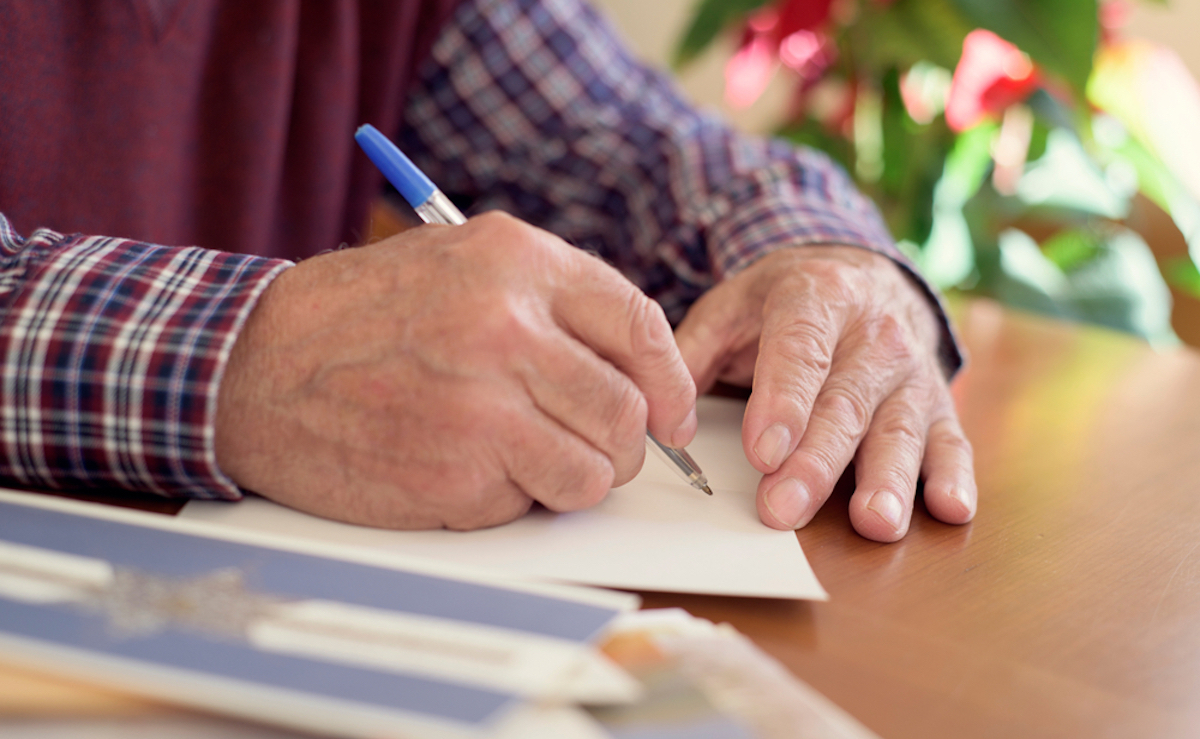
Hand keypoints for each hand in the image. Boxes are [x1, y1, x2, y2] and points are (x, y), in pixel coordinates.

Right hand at [215, 212, 696, 529]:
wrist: (254, 366)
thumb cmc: (358, 317)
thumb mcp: (457, 264)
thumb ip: (549, 303)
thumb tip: (634, 369)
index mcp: (516, 261)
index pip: (640, 326)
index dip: (670, 381)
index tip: (673, 416)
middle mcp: (508, 326)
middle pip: (628, 410)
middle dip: (620, 442)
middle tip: (587, 445)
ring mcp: (484, 404)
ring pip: (597, 470)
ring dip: (573, 476)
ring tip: (521, 457)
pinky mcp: (458, 473)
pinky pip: (535, 502)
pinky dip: (516, 499)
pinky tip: (465, 467)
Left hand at [674, 246, 975, 541]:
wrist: (864, 277)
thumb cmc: (786, 304)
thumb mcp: (730, 306)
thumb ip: (689, 353)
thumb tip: (661, 417)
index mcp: (817, 298)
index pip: (800, 351)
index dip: (782, 401)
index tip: (761, 451)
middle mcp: (873, 333)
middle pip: (845, 403)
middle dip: (816, 461)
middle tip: (784, 509)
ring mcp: (911, 371)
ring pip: (900, 427)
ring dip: (888, 478)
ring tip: (874, 521)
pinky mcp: (938, 404)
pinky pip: (951, 441)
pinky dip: (953, 476)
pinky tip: (950, 509)